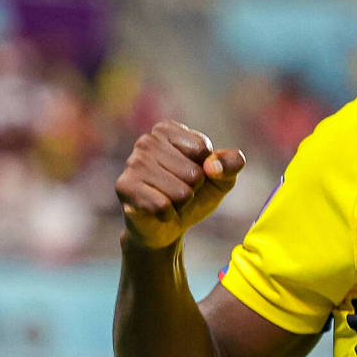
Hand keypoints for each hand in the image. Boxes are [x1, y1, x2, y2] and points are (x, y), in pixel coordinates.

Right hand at [115, 121, 245, 249]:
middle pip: (195, 173)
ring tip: (168, 199)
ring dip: (180, 202)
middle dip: (193, 188)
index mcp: (168, 130)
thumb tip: (213, 166)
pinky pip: (163, 206)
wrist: (169, 226)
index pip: (203, 150)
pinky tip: (157, 210)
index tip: (193, 173)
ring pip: (181, 192)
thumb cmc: (195, 195)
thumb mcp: (222, 178)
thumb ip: (232, 163)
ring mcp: (133, 163)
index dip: (206, 169)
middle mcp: (146, 141)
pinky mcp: (125, 187)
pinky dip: (167, 214)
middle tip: (178, 190)